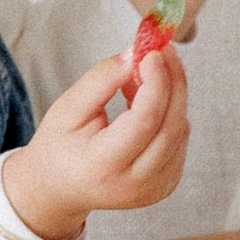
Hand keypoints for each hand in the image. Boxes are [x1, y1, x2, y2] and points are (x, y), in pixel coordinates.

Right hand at [0, 45, 188, 239]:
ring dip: (171, 94)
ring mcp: (154, 190)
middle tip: (164, 50)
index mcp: (102, 167)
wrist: (59, 188)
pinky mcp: (166, 184)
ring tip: (144, 74)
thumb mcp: (67, 108)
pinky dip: (170, 111)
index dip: (156, 82)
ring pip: (180, 130)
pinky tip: (147, 99)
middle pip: (172, 126)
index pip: (145, 121)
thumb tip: (136, 54)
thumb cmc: (58, 147)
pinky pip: (179, 138)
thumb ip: (101, 80)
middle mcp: (134, 186)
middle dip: (172, 81)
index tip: (154, 52)